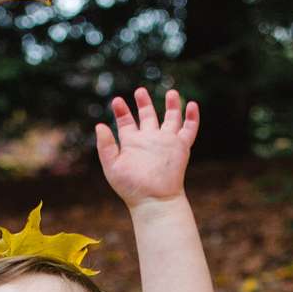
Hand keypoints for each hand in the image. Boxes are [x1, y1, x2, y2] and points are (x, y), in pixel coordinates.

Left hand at [95, 88, 198, 208]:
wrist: (153, 200)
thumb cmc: (131, 188)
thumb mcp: (112, 166)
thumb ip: (106, 146)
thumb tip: (100, 125)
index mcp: (132, 143)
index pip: (126, 122)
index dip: (122, 111)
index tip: (117, 100)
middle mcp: (150, 140)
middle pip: (148, 116)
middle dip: (144, 103)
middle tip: (140, 90)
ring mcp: (166, 142)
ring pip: (171, 119)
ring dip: (172, 105)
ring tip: (171, 92)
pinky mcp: (181, 147)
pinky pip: (189, 129)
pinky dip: (192, 117)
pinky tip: (192, 104)